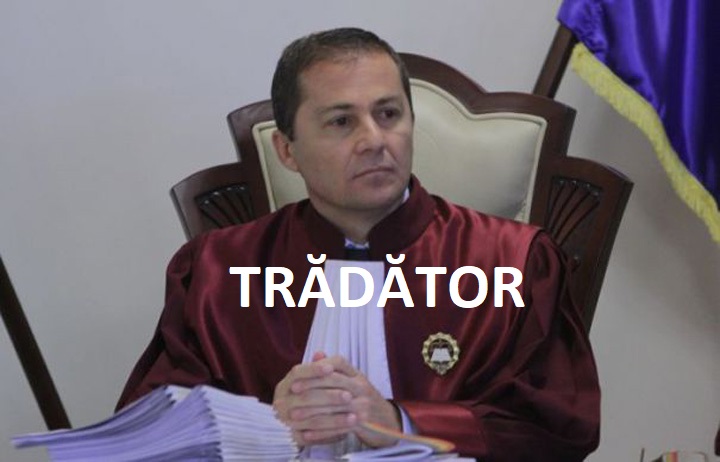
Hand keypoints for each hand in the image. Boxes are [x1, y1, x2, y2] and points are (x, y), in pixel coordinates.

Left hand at [273, 352, 400, 447]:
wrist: (388, 422)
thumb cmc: (364, 400)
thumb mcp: (352, 382)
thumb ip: (335, 370)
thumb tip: (316, 354)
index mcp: (357, 375)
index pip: (338, 362)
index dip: (318, 366)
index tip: (297, 374)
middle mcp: (361, 386)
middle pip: (333, 381)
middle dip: (310, 386)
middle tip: (292, 392)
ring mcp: (364, 404)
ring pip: (334, 404)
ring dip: (311, 410)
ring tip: (293, 415)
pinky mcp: (364, 422)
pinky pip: (339, 425)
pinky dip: (321, 431)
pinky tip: (307, 433)